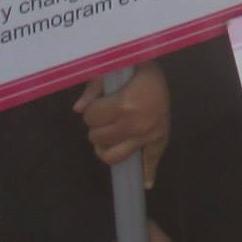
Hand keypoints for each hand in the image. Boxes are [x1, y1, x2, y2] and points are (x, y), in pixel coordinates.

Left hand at [74, 64, 168, 187]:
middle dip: (96, 127)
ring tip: (109, 137)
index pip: (91, 119)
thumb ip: (93, 88)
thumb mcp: (112, 68)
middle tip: (104, 116)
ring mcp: (148, 135)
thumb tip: (77, 109)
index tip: (99, 103)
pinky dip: (148, 174)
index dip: (91, 111)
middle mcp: (135, 125)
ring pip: (114, 156)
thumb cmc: (135, 63)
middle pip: (98, 138)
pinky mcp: (160, 139)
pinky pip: (152, 162)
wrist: (164, 58)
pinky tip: (145, 183)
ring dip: (106, 148)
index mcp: (123, 105)